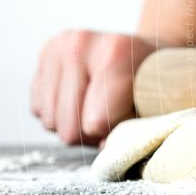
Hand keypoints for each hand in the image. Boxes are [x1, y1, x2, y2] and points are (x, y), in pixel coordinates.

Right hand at [31, 32, 163, 145]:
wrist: (143, 49)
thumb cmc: (153, 81)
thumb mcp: (157, 102)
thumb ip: (135, 127)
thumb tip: (104, 149)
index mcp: (117, 52)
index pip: (97, 121)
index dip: (111, 134)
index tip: (128, 125)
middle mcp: (80, 45)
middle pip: (69, 128)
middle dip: (91, 135)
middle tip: (112, 121)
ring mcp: (57, 48)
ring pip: (51, 122)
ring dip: (75, 126)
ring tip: (98, 110)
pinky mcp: (43, 55)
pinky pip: (39, 110)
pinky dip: (59, 114)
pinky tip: (81, 99)